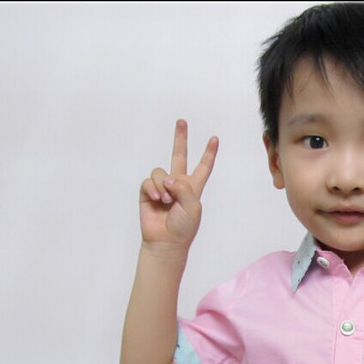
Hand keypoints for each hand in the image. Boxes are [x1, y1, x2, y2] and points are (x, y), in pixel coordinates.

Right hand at [139, 119, 218, 249]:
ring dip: (163, 185)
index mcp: (193, 187)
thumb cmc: (183, 227)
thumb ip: (184, 189)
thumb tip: (168, 178)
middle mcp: (178, 184)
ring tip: (166, 200)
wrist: (165, 241)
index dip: (209, 153)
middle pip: (179, 156)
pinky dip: (153, 188)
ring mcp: (162, 187)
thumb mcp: (193, 207)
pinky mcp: (148, 192)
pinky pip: (149, 180)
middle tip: (181, 122)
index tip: (215, 139)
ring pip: (160, 171)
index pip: (203, 167)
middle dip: (180, 138)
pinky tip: (156, 199)